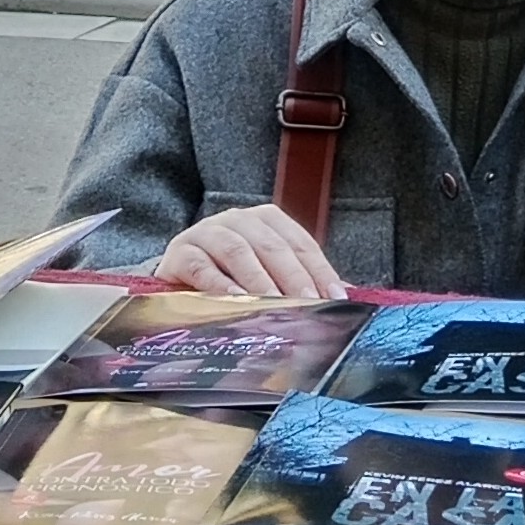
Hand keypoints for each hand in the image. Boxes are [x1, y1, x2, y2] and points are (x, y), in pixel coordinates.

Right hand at [154, 205, 346, 299]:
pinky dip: (218, 283)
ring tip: (275, 304)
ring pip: (238, 251)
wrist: (178, 278)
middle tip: (309, 304)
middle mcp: (238, 219)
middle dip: (294, 277)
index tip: (336, 298)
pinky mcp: (180, 252)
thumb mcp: (269, 274)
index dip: (320, 271)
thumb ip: (302, 280)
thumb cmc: (232, 276)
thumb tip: (346, 295)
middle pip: (272, 246)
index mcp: (267, 220)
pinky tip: (233, 299)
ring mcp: (206, 232)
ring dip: (259, 280)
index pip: (300, 244)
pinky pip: (201, 266)